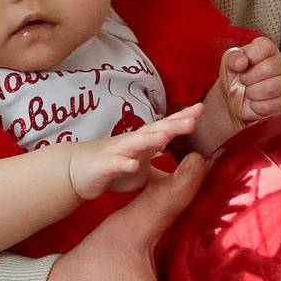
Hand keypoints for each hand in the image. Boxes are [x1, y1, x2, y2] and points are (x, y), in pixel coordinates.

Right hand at [67, 102, 200, 200]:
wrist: (79, 169)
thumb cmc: (115, 166)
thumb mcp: (146, 169)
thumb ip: (167, 169)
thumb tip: (193, 171)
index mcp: (144, 141)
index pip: (165, 126)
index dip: (182, 118)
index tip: (201, 109)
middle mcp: (132, 142)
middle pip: (154, 130)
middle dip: (172, 125)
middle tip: (192, 120)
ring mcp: (117, 152)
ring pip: (135, 143)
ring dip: (150, 139)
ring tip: (166, 137)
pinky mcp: (103, 166)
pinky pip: (114, 164)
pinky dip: (124, 164)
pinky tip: (134, 165)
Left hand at [217, 34, 280, 127]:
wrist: (235, 98)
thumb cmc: (235, 76)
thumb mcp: (229, 63)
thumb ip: (233, 58)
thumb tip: (241, 62)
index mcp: (266, 48)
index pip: (264, 47)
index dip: (250, 58)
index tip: (242, 65)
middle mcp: (280, 62)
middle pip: (268, 69)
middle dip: (249, 79)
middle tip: (243, 81)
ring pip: (272, 88)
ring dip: (253, 93)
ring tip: (249, 92)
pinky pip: (273, 105)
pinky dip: (258, 106)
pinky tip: (254, 102)